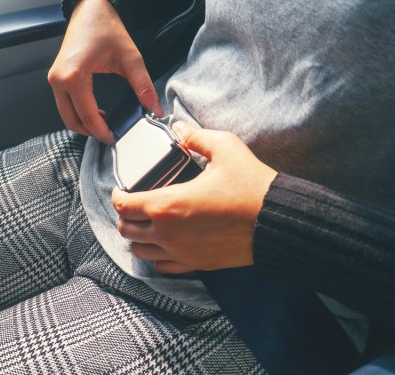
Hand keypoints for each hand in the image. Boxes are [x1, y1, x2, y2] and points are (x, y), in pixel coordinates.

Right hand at [48, 0, 162, 143]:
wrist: (91, 9)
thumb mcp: (130, 58)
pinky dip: (78, 112)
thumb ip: (143, 85)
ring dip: (83, 123)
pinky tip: (96, 112)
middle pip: (71, 120)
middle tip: (110, 135)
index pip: (87, 116)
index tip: (115, 138)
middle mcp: (58, 79)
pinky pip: (64, 104)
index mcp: (73, 76)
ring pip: (66, 114)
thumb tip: (154, 108)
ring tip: (105, 124)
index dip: (102, 132)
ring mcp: (54, 78)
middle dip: (91, 132)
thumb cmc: (106, 28)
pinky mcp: (56, 77)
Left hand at [112, 122, 277, 273]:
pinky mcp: (196, 264)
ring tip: (146, 223)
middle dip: (124, 215)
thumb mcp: (225, 148)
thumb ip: (196, 136)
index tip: (121, 188)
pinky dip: (156, 256)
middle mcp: (168, 233)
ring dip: (137, 237)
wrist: (277, 221)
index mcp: (167, 204)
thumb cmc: (251, 185)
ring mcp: (181, 252)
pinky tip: (165, 243)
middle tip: (133, 204)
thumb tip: (179, 127)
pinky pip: (162, 267)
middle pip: (126, 230)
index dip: (117, 195)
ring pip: (140, 252)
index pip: (123, 205)